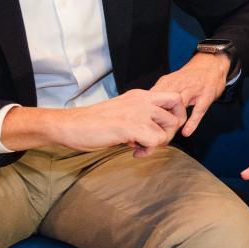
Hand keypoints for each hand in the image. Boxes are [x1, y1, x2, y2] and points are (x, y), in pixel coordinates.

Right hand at [46, 89, 186, 154]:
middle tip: (154, 141)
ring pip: (167, 131)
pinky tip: (134, 152)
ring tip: (139, 147)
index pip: (175, 98)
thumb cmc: (94, 123)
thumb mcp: (123, 112)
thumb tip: (157, 133)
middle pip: (177, 115)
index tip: (163, 129)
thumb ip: (141, 118)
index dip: (175, 116)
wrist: (71, 125)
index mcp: (141, 95)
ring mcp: (137, 112)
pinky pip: (155, 141)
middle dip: (170, 133)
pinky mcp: (130, 126)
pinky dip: (147, 151)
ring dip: (157, 144)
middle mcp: (142, 100)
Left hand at [151, 51, 229, 138]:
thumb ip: (160, 93)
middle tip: (152, 132)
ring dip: (173, 120)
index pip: (153, 96)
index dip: (146, 110)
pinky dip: (192, 122)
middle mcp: (180, 84)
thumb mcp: (172, 81)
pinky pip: (198, 111)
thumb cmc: (190, 76)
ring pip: (180, 105)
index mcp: (168, 81)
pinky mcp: (206, 96)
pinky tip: (186, 132)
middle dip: (158, 117)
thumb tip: (143, 107)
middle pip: (165, 101)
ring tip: (167, 134)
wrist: (212, 63)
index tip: (141, 123)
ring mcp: (194, 90)